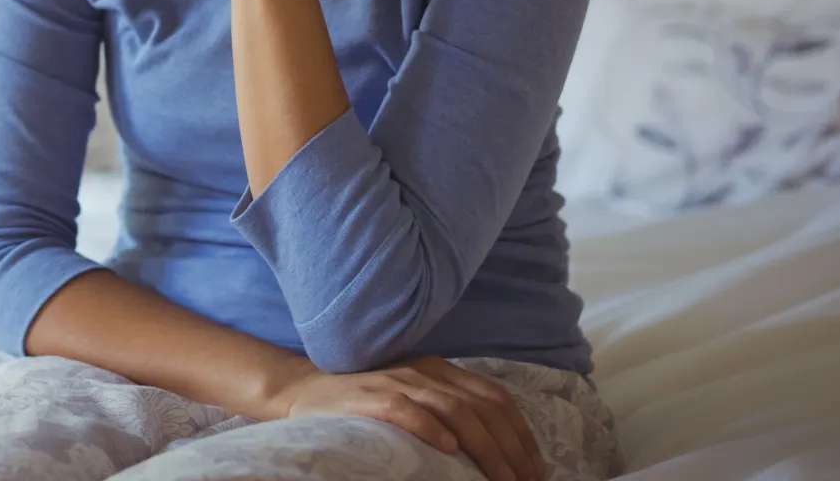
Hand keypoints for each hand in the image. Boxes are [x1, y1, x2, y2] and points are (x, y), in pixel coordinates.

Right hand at [271, 355, 544, 480]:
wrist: (303, 390)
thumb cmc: (363, 403)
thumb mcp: (412, 397)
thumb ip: (446, 409)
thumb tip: (493, 449)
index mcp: (439, 369)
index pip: (494, 397)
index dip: (521, 433)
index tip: (536, 468)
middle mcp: (423, 370)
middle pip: (480, 407)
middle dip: (511, 448)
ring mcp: (396, 380)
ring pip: (453, 409)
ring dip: (484, 447)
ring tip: (502, 479)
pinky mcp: (370, 396)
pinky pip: (406, 409)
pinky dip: (430, 428)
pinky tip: (448, 449)